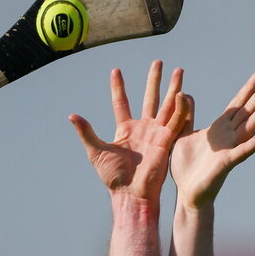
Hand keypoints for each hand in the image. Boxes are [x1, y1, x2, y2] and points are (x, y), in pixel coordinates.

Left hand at [70, 61, 189, 203]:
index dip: (118, 86)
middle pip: (149, 98)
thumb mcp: (96, 152)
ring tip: (178, 70)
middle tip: (158, 62)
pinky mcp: (167, 141)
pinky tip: (183, 93)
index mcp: (125, 129)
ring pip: (167, 105)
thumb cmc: (113, 177)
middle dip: (154, 80)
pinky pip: (175, 121)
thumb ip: (86, 132)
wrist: (131, 193)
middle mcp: (143, 128)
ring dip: (173, 88)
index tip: (116, 70)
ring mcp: (156, 133)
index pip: (121, 102)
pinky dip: (180, 107)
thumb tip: (72, 116)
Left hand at [170, 71, 254, 208]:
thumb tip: (184, 94)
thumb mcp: (182, 135)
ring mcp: (229, 149)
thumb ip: (186, 116)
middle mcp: (228, 137)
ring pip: (249, 127)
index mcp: (218, 129)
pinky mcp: (227, 162)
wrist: (186, 192)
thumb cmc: (186, 167)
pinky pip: (244, 151)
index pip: (236, 105)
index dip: (247, 89)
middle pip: (247, 112)